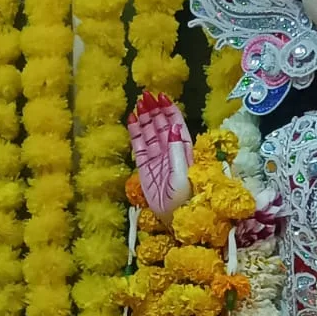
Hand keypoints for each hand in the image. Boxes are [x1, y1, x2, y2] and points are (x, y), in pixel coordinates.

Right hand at [128, 91, 193, 217]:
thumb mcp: (183, 175)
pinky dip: (135, 133)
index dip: (170, 110)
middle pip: (162, 126)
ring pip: (150, 133)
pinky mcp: (144, 168)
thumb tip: (174, 128)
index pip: (176, 125)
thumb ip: (178, 151)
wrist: (173, 220)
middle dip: (155, 110)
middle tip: (146, 95)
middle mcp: (170, 152)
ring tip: (139, 103)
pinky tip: (131, 120)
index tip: (162, 96)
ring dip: (145, 118)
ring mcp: (156, 159)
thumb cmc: (184, 200)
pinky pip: (139, 147)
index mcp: (184, 151)